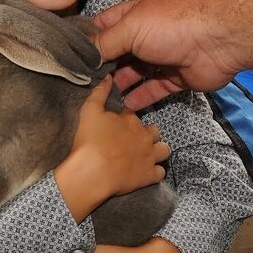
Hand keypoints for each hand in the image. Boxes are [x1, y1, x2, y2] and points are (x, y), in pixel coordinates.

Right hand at [54, 77, 169, 221]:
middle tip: (131, 140)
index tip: (116, 124)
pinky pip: (160, 172)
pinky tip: (145, 172)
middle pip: (153, 131)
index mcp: (131, 119)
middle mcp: (145, 135)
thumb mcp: (89, 110)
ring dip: (157, 150)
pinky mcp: (149, 176)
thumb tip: (108, 76)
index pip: (133, 114)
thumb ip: (99, 92)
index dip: (124, 118)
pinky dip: (154, 172)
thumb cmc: (88, 140)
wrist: (91, 173)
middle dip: (146, 133)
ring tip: (144, 154)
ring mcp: (150, 156)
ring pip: (164, 150)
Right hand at [91, 0, 238, 107]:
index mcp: (136, 13)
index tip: (70, 55)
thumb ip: (105, 42)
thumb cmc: (173, 26)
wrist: (219, 41)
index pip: (105, 24)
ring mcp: (163, 56)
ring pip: (135, 73)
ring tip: (100, 99)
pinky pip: (154, 89)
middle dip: (102, 65)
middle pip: (119, 51)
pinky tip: (124, 107)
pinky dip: (140, 98)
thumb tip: (85, 54)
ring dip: (119, 84)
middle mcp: (149, 34)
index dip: (89, 38)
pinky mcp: (176, 77)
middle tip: (80, 83)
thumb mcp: (131, 28)